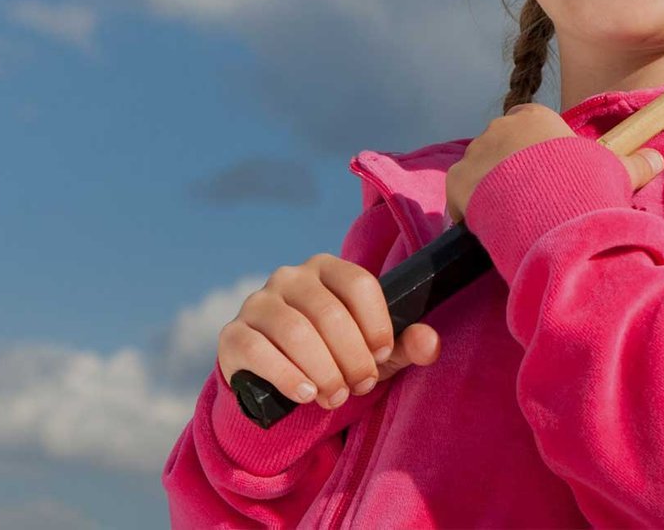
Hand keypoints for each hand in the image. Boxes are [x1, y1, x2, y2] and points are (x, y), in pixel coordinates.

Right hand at [218, 254, 440, 411]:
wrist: (280, 379)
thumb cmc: (335, 355)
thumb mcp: (374, 351)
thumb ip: (406, 344)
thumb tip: (429, 342)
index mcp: (328, 268)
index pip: (358, 283)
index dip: (377, 324)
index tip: (382, 357)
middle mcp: (290, 277)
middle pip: (328, 312)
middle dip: (351, 356)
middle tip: (361, 386)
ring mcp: (258, 302)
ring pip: (294, 331)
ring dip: (322, 369)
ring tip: (335, 396)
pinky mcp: (233, 334)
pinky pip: (258, 350)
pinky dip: (287, 375)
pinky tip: (305, 394)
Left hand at [445, 103, 663, 222]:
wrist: (550, 215)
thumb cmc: (584, 187)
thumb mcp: (615, 173)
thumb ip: (635, 163)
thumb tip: (659, 157)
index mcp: (536, 118)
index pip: (528, 121)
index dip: (534, 147)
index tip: (544, 171)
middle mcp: (501, 127)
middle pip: (500, 144)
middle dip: (509, 167)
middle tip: (528, 198)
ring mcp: (476, 153)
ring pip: (478, 168)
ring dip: (489, 187)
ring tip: (510, 216)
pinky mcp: (457, 181)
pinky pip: (459, 195)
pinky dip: (468, 211)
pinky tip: (487, 229)